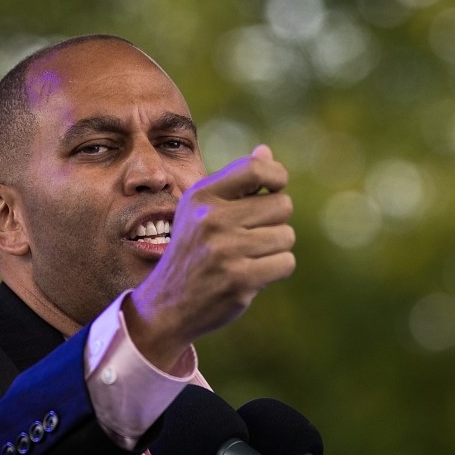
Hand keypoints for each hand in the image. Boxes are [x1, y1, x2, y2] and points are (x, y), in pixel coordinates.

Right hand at [126, 144, 295, 369]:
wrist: (168, 304)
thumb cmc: (194, 250)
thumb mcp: (202, 209)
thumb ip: (236, 180)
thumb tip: (265, 151)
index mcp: (202, 195)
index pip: (256, 168)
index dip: (277, 177)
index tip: (274, 190)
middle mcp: (211, 219)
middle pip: (282, 204)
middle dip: (276, 220)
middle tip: (254, 234)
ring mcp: (225, 251)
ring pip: (286, 236)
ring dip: (276, 248)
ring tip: (250, 256)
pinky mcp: (239, 280)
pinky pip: (286, 262)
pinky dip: (276, 269)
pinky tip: (254, 274)